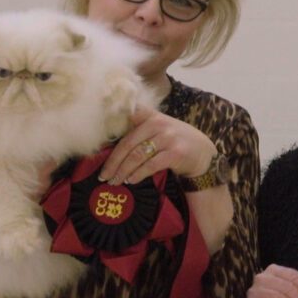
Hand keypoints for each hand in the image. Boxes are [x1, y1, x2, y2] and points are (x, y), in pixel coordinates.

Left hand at [99, 108, 216, 185]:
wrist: (203, 153)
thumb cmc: (176, 142)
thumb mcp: (161, 129)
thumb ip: (140, 129)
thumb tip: (108, 143)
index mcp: (151, 116)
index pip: (127, 117)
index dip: (110, 123)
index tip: (94, 135)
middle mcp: (158, 124)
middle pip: (127, 144)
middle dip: (113, 162)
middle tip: (104, 175)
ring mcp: (168, 138)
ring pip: (136, 156)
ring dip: (123, 171)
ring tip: (115, 181)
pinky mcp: (175, 153)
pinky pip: (150, 165)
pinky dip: (138, 174)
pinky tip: (131, 180)